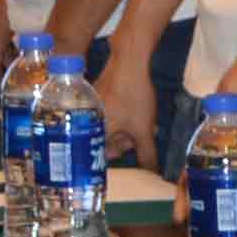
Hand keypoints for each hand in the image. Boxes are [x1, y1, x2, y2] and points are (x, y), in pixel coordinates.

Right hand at [95, 52, 158, 170]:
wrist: (128, 62)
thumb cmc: (133, 96)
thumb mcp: (143, 129)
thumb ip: (147, 154)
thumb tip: (152, 174)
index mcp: (92, 133)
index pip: (99, 156)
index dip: (118, 157)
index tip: (131, 154)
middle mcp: (84, 122)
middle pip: (104, 142)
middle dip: (125, 142)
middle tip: (142, 137)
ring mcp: (88, 108)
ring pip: (107, 128)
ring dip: (125, 130)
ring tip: (145, 123)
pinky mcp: (93, 97)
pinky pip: (106, 115)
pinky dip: (120, 117)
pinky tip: (136, 113)